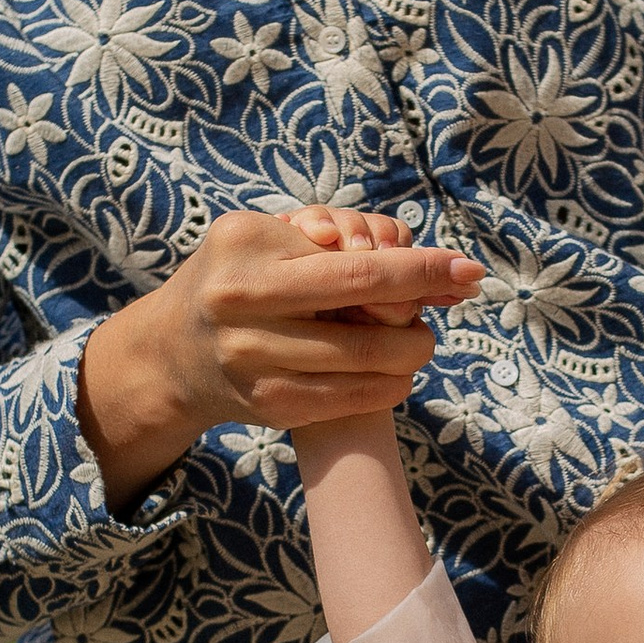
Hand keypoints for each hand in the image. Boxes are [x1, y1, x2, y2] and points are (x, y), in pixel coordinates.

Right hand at [78, 209, 481, 508]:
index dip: (422, 271)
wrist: (175, 350)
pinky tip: (391, 375)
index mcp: (247, 248)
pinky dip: (384, 387)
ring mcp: (252, 361)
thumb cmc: (241, 276)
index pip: (358, 265)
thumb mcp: (271, 237)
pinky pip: (347, 401)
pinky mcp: (267, 405)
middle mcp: (242, 304)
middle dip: (420, 317)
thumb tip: (416, 262)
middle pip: (366, 317)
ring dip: (408, 356)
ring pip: (364, 365)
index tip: (468, 271)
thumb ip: (339, 239)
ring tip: (414, 344)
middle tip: (437, 313)